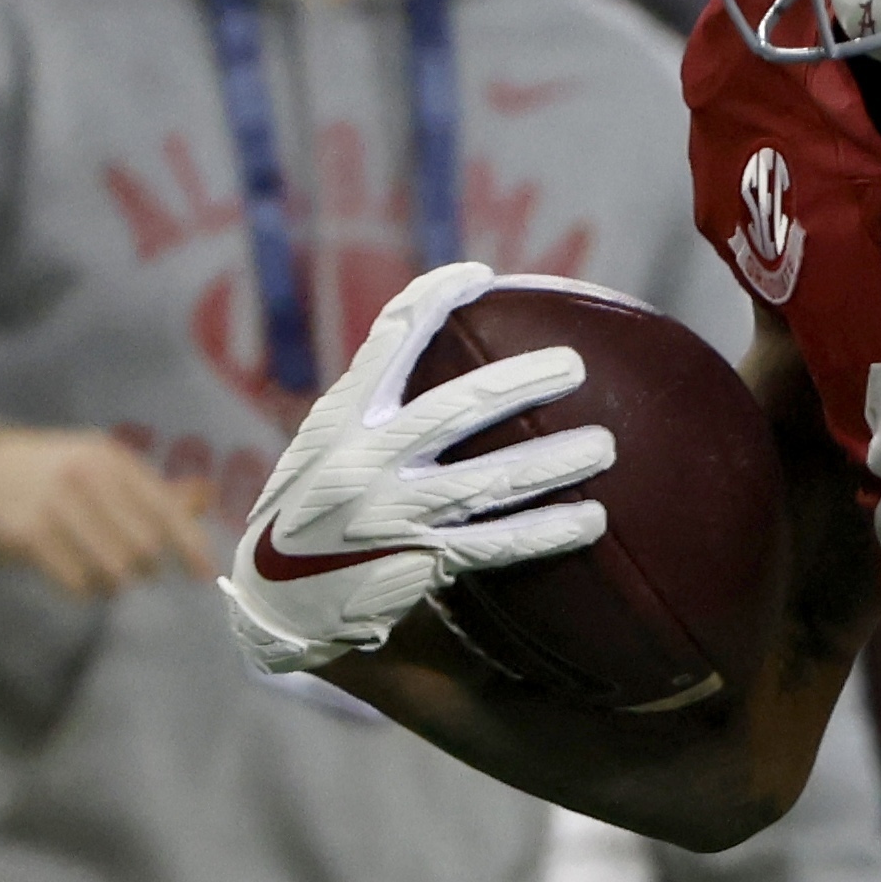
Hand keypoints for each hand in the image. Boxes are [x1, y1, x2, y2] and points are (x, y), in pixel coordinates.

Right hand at [0, 423, 216, 598]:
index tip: (204, 576)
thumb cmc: (55, 474)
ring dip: (114, 582)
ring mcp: (54, 505)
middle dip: (146, 568)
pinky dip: (84, 589)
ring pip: (113, 569)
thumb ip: (154, 489)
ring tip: (103, 573)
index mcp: (113, 461)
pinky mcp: (26, 534)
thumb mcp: (104, 468)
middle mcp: (87, 477)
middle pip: (144, 548)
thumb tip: (207, 495)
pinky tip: (76, 576)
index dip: (190, 547)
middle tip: (133, 568)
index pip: (166, 510)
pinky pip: (76, 582)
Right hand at [217, 259, 612, 678]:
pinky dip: (546, 531)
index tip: (478, 278)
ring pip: (487, 481)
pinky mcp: (416, 563)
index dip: (434, 301)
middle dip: (520, 383)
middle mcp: (363, 460)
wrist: (275, 603)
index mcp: (342, 419)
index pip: (389, 341)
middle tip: (573, 366)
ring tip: (605, 446)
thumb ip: (376, 414)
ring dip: (552, 463)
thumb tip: (455, 376)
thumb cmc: (313, 513)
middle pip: (456, 409)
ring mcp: (391, 513)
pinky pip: (496, 544)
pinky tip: (592, 521)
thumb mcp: (325, 449)